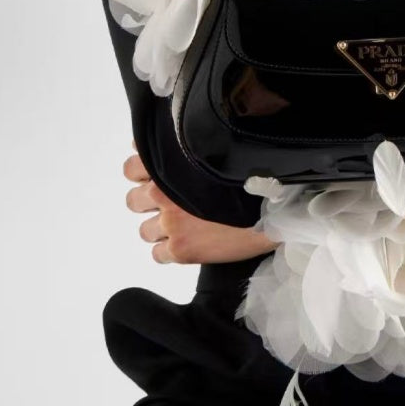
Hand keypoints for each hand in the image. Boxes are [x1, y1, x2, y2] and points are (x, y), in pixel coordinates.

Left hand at [123, 139, 280, 264]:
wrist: (272, 207)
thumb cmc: (250, 176)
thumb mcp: (218, 153)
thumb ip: (191, 154)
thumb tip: (178, 150)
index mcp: (171, 166)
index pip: (132, 167)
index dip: (142, 173)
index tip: (156, 176)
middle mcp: (164, 193)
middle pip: (133, 201)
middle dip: (148, 203)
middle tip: (171, 204)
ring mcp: (171, 224)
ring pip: (144, 231)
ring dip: (160, 228)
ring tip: (184, 226)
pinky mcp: (180, 250)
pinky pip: (158, 255)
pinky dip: (170, 251)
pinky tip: (190, 243)